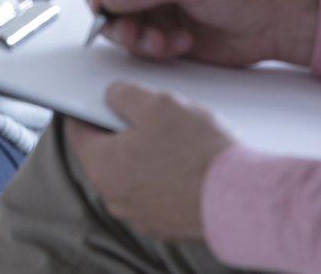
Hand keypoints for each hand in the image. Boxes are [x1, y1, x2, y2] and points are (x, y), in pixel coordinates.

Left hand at [65, 82, 234, 239]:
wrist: (242, 200)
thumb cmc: (197, 153)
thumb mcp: (157, 104)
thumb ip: (125, 95)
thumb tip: (113, 95)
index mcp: (101, 165)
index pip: (77, 131)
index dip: (85, 109)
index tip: (94, 100)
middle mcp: (113, 196)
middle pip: (107, 153)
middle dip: (123, 132)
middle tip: (149, 115)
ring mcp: (139, 214)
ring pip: (134, 174)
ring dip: (147, 156)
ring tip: (176, 139)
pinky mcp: (165, 225)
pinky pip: (157, 193)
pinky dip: (166, 178)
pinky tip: (189, 164)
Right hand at [82, 0, 319, 66]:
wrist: (280, 21)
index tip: (101, 0)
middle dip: (114, 17)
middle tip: (129, 30)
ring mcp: (152, 4)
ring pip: (116, 24)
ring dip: (135, 37)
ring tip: (161, 41)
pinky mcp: (161, 31)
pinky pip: (137, 44)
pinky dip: (154, 48)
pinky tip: (181, 42)